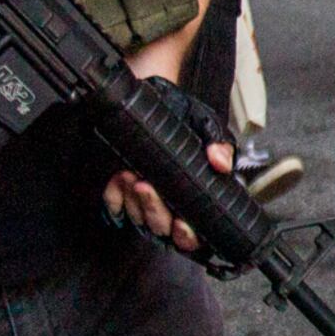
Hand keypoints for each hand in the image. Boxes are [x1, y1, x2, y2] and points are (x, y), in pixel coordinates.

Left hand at [101, 73, 233, 254]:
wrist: (154, 98)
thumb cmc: (181, 115)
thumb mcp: (205, 124)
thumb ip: (218, 143)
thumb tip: (220, 162)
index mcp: (193, 198)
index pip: (193, 235)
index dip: (187, 237)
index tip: (181, 224)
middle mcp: (169, 206)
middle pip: (161, 229)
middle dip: (153, 210)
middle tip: (147, 186)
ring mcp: (142, 204)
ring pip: (137, 219)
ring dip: (132, 201)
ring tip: (130, 174)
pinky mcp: (118, 196)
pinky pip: (114, 207)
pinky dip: (114, 196)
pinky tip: (118, 178)